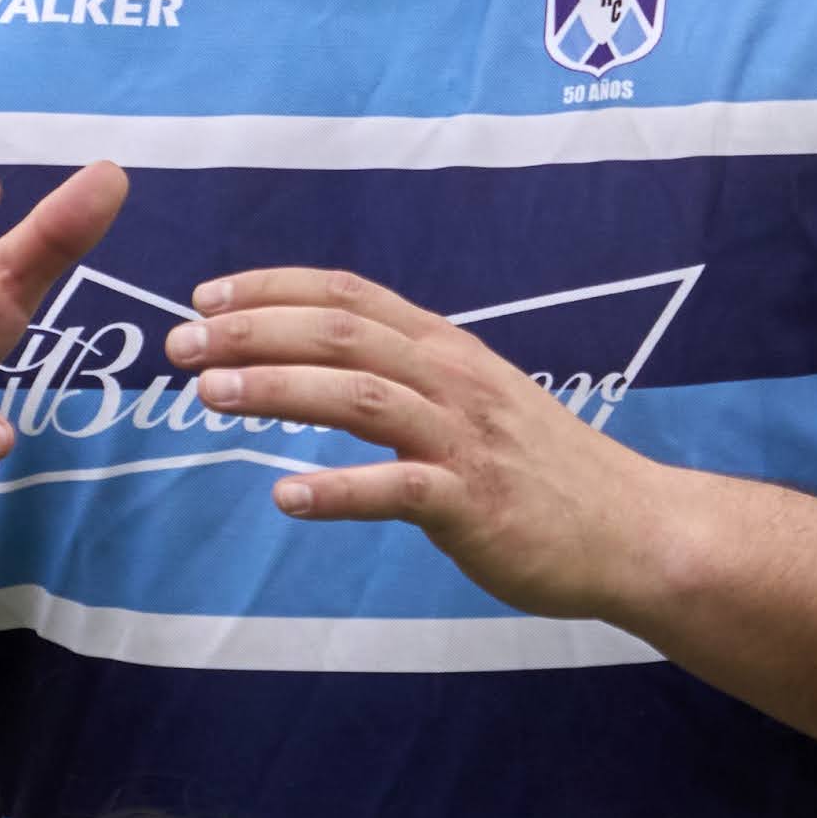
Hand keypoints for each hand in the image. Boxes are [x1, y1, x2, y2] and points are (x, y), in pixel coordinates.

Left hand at [167, 269, 669, 621]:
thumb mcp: (477, 397)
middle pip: (341, 335)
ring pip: (359, 397)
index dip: (274, 288)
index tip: (207, 295)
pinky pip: (398, 491)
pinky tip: (286, 497)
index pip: (350, 296)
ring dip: (278, 390)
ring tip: (210, 394)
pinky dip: (338, 491)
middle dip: (253, 331)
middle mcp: (453, 380)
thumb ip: (411, 375)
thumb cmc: (546, 470)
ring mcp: (465, 440)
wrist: (635, 528)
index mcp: (447, 349)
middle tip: (181, 342)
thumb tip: (330, 360)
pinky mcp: (475, 503)